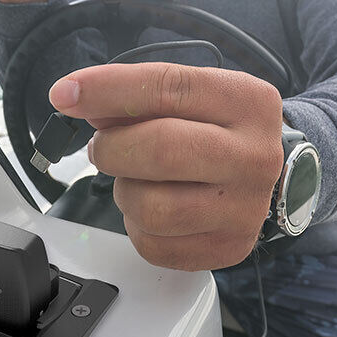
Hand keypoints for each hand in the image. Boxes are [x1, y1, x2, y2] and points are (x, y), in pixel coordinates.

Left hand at [49, 62, 283, 270]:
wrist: (271, 174)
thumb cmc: (218, 130)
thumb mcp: (191, 96)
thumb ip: (138, 94)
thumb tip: (78, 100)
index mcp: (247, 101)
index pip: (167, 88)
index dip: (108, 89)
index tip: (65, 93)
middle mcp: (254, 155)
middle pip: (159, 150)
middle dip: (112, 147)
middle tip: (104, 147)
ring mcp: (246, 209)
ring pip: (151, 206)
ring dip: (125, 190)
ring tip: (138, 178)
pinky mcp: (228, 248)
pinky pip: (153, 244)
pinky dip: (137, 225)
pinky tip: (154, 205)